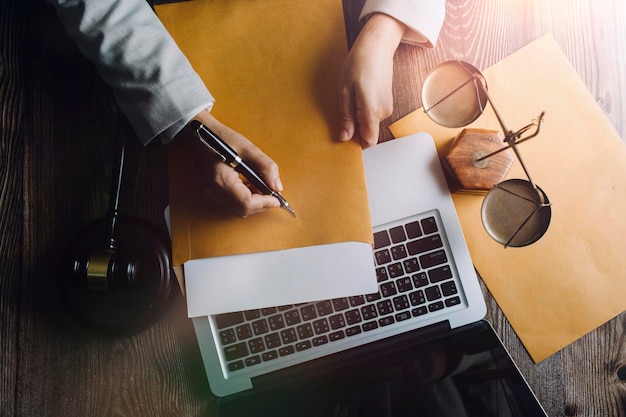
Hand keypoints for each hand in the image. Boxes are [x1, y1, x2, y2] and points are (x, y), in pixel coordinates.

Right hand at [188, 110, 282, 216]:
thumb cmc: (221, 137)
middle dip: (261, 204)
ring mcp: (212, 192)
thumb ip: (265, 167)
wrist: (199, 133)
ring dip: (254, 202)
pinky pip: (233, 202)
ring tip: (262, 186)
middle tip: (272, 193)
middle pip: (243, 210)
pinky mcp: (213, 191)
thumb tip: (277, 186)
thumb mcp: (248, 148)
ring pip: (238, 209)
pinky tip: (251, 185)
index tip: (277, 199)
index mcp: (222, 180)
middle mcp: (215, 191)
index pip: (246, 203)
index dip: (264, 203)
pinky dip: (245, 198)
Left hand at [338, 13, 405, 147]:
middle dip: (354, 127)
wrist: (378, 45)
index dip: (356, 144)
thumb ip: (346, 116)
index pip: (369, 142)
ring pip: (369, 122)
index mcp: (372, 112)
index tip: (344, 139)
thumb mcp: (345, 90)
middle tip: (343, 109)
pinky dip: (363, 108)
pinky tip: (358, 93)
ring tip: (350, 96)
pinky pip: (373, 113)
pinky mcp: (386, 101)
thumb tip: (345, 137)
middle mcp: (383, 113)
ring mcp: (386, 107)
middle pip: (367, 132)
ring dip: (358, 115)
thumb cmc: (360, 63)